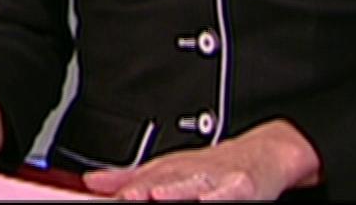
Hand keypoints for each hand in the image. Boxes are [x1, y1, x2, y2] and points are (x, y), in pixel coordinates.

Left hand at [81, 121, 319, 200]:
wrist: (262, 154)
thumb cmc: (210, 169)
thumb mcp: (166, 170)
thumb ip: (129, 179)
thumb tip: (92, 182)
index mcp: (169, 170)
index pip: (144, 180)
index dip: (126, 188)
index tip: (109, 196)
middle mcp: (191, 171)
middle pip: (165, 180)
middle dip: (145, 188)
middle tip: (128, 196)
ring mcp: (218, 177)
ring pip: (195, 184)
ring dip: (176, 190)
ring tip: (157, 196)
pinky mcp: (244, 184)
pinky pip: (231, 191)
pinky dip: (220, 195)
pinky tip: (208, 200)